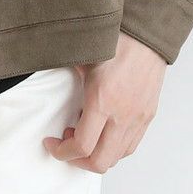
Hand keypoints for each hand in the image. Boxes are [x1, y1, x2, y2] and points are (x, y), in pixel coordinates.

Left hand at [41, 31, 165, 173]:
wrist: (146, 32)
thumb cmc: (114, 38)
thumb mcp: (81, 55)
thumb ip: (64, 73)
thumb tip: (45, 78)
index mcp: (102, 99)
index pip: (82, 146)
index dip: (62, 151)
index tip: (51, 143)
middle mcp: (122, 114)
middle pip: (100, 161)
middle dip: (77, 161)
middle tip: (65, 144)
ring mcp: (138, 117)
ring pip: (117, 156)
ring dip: (97, 155)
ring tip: (83, 134)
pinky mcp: (148, 115)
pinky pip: (131, 145)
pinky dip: (114, 148)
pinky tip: (102, 132)